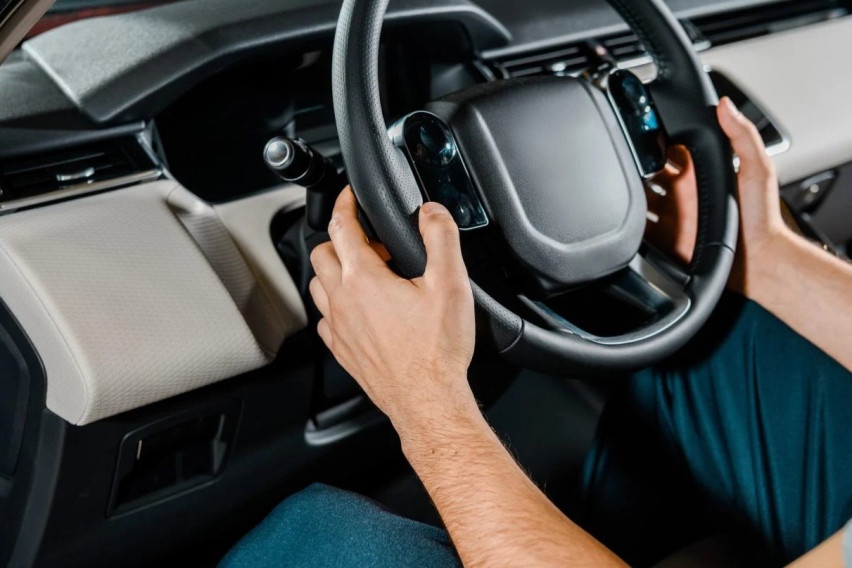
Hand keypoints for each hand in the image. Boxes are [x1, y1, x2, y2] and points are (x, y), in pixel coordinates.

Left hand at [309, 188, 477, 437]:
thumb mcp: (450, 283)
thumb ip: (441, 237)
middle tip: (374, 244)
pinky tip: (361, 311)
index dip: (344, 203)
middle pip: (322, 253)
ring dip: (335, 271)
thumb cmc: (436, 350)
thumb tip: (431, 211)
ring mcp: (338, 327)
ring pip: (318, 285)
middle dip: (342, 239)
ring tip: (366, 274)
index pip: (341, 226)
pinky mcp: (342, 350)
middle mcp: (342, 300)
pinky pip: (325, 318)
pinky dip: (336, 305)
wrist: (427, 400)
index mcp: (363, 278)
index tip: (349, 196)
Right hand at [645, 96, 791, 296]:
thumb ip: (742, 136)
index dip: (658, 136)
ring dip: (628, 190)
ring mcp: (672, 214)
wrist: (757, 263)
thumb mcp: (757, 169)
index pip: (673, 147)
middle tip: (626, 157)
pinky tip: (625, 215)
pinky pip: (638, 228)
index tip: (645, 127)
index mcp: (702, 171)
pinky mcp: (664, 238)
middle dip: (636, 161)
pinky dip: (628, 222)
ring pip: (640, 197)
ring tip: (620, 184)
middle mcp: (684, 191)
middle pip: (649, 169)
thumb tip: (725, 105)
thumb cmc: (762, 219)